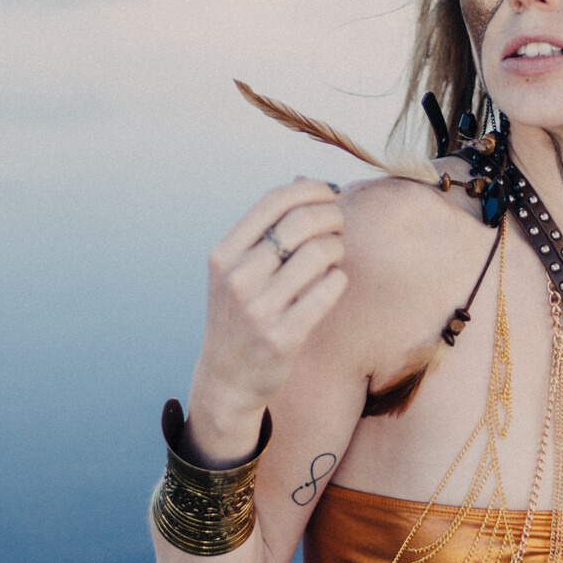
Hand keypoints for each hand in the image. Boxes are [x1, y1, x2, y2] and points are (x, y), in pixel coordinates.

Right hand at [186, 179, 346, 462]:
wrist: (225, 380)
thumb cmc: (239, 316)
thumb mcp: (234, 271)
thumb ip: (263, 231)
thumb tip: (306, 182)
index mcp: (224, 255)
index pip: (274, 201)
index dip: (311, 189)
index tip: (329, 195)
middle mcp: (237, 278)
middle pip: (301, 223)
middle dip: (332, 217)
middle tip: (339, 227)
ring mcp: (258, 309)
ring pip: (320, 254)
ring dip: (337, 249)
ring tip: (334, 258)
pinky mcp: (283, 336)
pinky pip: (328, 290)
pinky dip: (337, 280)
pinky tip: (331, 283)